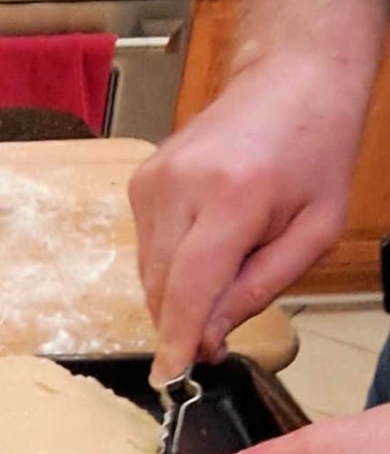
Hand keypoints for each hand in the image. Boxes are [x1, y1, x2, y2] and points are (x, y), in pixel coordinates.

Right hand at [129, 52, 363, 385]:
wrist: (289, 76)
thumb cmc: (314, 150)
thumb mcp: (315, 232)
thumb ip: (258, 290)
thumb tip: (205, 339)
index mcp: (233, 196)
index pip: (189, 288)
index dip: (177, 339)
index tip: (169, 378)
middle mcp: (180, 186)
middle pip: (162, 287)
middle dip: (182, 322)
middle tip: (212, 338)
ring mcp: (152, 180)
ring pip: (147, 273)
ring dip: (176, 293)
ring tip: (220, 272)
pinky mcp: (139, 181)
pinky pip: (144, 248)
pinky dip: (169, 265)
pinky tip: (202, 244)